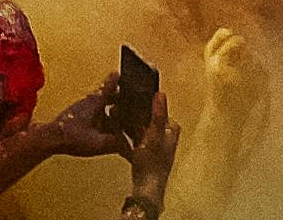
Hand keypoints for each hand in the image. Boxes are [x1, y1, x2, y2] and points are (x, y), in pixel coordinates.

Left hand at [51, 70, 139, 162]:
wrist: (53, 138)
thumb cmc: (72, 137)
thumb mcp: (99, 143)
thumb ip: (116, 144)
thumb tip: (130, 148)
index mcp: (95, 103)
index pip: (109, 86)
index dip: (117, 80)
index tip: (123, 73)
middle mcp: (89, 102)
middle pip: (106, 94)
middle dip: (117, 96)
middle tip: (127, 98)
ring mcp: (82, 109)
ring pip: (100, 104)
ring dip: (110, 108)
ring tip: (119, 117)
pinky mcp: (78, 116)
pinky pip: (94, 113)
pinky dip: (103, 117)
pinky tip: (106, 129)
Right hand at [124, 93, 179, 210]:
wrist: (145, 188)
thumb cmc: (153, 165)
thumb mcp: (155, 137)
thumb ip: (158, 115)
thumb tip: (160, 94)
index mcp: (170, 130)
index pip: (158, 109)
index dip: (145, 102)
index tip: (132, 96)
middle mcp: (162, 135)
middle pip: (146, 116)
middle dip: (131, 111)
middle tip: (118, 106)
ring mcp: (152, 143)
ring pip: (137, 126)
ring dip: (125, 121)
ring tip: (113, 115)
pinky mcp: (143, 150)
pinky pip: (132, 136)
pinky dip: (124, 132)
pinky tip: (114, 129)